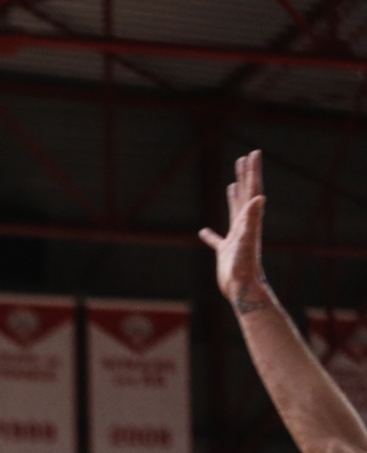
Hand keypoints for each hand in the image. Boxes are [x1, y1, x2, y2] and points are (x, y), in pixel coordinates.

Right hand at [198, 150, 270, 315]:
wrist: (243, 288)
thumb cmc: (245, 266)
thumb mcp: (248, 240)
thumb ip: (253, 218)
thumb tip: (258, 197)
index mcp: (249, 220)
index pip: (252, 190)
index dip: (252, 172)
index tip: (252, 154)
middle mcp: (245, 226)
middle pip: (246, 195)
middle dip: (245, 176)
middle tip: (244, 158)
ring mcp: (236, 238)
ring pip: (235, 212)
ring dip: (234, 196)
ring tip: (231, 184)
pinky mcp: (226, 252)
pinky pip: (217, 239)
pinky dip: (210, 235)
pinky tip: (204, 232)